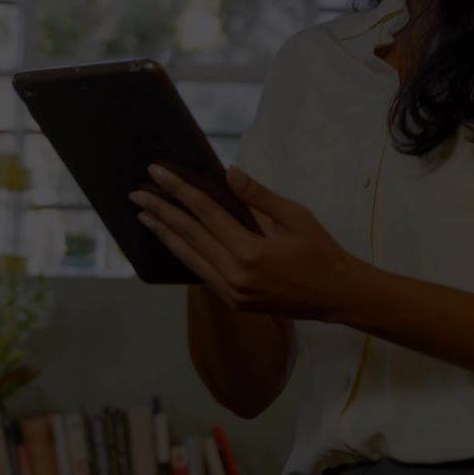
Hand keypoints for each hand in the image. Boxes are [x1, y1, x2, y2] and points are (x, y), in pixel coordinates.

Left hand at [128, 162, 360, 320]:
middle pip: (188, 234)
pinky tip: (172, 241)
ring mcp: (231, 292)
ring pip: (189, 257)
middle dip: (160, 211)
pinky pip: (201, 273)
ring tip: (144, 217)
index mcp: (250, 252)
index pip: (204, 212)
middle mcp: (234, 275)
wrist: (337, 296)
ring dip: (164, 234)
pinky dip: (184, 254)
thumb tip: (228, 173)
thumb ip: (258, 197)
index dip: (178, 190)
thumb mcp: (295, 217)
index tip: (156, 173)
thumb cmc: (321, 251)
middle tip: (136, 193)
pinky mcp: (233, 302)